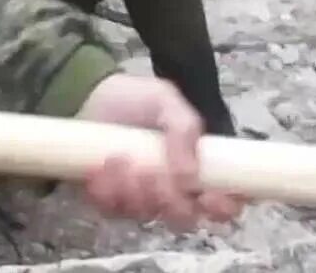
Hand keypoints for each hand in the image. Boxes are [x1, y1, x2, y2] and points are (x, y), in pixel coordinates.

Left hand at [77, 74, 243, 228]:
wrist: (88, 96)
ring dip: (135, 190)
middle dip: (171, 202)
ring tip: (121, 157)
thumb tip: (190, 176)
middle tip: (153, 174)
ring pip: (149, 215)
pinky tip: (102, 166)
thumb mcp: (165, 100)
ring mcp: (143, 197)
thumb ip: (184, 128)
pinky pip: (114, 211)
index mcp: (197, 166)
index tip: (208, 197)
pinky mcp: (112, 200)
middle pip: (187, 219)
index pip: (227, 201)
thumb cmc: (134, 98)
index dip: (224, 207)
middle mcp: (174, 189)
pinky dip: (108, 190)